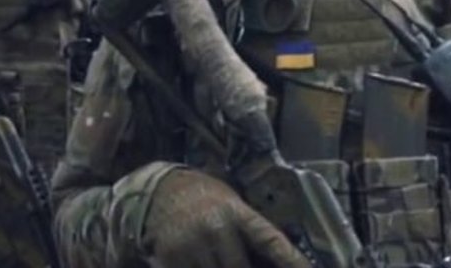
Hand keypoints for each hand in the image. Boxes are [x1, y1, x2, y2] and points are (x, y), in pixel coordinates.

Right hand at [143, 168, 309, 267]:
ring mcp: (192, 246)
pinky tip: (202, 263)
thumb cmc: (206, 198)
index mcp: (237, 212)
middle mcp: (216, 229)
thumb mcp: (232, 204)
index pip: (270, 240)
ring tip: (220, 259)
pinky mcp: (170, 259)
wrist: (159, 189)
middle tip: (246, 262)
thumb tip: (271, 258)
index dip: (291, 259)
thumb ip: (249, 230)